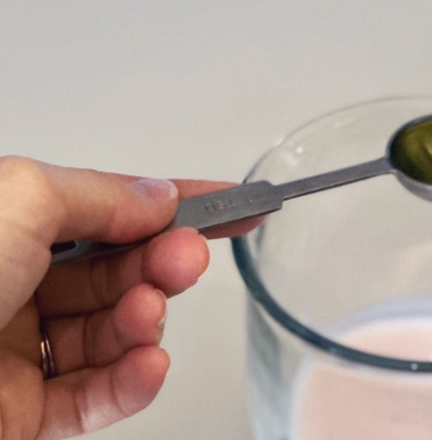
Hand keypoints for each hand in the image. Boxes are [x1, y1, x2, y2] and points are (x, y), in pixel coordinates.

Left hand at [0, 157, 254, 438]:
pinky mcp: (18, 414)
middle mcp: (5, 286)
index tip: (231, 202)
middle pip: (114, 269)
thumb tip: (157, 196)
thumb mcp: (17, 199)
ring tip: (148, 314)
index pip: (105, 205)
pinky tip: (149, 362)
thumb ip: (101, 194)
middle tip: (189, 258)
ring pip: (109, 332)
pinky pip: (93, 396)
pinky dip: (132, 380)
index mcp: (0, 227)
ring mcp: (11, 352)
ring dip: (144, 321)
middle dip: (162, 261)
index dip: (174, 200)